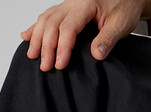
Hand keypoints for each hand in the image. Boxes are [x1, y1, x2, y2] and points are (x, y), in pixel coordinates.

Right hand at [21, 0, 144, 70]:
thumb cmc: (125, 7)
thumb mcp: (122, 24)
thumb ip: (108, 39)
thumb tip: (96, 55)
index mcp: (86, 4)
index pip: (68, 27)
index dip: (62, 47)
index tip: (60, 65)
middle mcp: (73, 2)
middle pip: (52, 23)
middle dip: (46, 46)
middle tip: (45, 67)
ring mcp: (68, 4)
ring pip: (46, 18)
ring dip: (37, 37)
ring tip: (32, 55)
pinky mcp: (66, 8)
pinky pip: (47, 15)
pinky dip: (36, 26)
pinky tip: (26, 35)